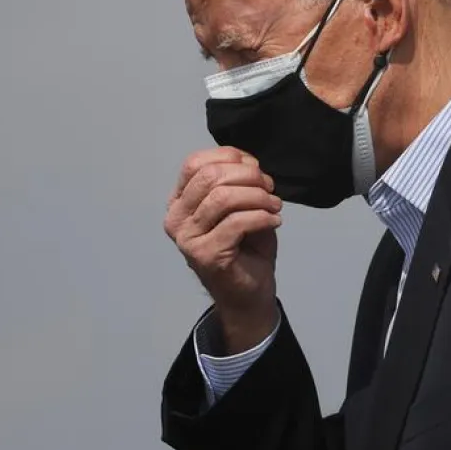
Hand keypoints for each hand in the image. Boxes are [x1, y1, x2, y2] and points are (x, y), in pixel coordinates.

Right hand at [165, 147, 283, 351]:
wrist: (248, 291)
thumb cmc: (245, 246)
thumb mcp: (243, 204)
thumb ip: (240, 180)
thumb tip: (248, 161)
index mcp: (180, 201)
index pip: (196, 162)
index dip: (231, 158)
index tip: (257, 171)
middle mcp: (176, 218)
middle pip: (210, 176)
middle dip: (249, 177)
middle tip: (270, 190)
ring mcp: (187, 238)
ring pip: (223, 197)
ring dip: (258, 197)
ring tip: (274, 207)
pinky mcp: (205, 254)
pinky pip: (236, 222)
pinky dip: (262, 217)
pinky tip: (274, 221)